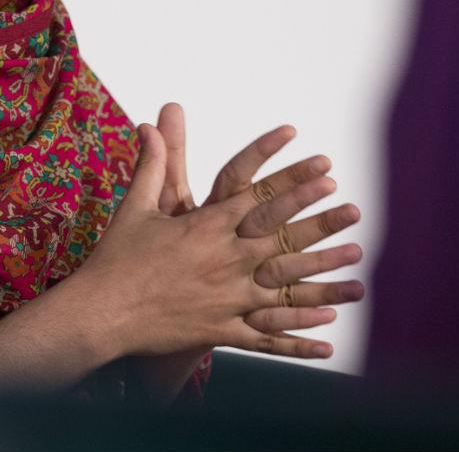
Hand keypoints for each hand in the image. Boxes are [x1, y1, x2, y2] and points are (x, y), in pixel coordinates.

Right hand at [82, 124, 361, 358]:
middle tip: (353, 207)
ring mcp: (226, 298)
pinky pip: (267, 335)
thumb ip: (153, 163)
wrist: (100, 312)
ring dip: (324, 277)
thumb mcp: (136, 205)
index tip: (322, 166)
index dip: (293, 179)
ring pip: (285, 287)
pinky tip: (329, 337)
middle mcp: (223, 259)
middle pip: (281, 237)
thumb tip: (151, 122)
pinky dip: (299, 338)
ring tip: (358, 267)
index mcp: (205, 226)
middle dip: (319, 220)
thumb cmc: (116, 257)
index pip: (259, 197)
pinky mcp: (221, 330)